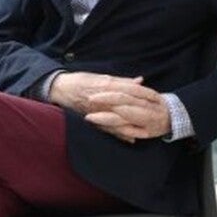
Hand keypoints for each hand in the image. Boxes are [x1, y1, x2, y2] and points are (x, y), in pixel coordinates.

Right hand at [49, 72, 169, 142]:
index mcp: (107, 87)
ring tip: (147, 131)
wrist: (60, 89)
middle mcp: (104, 100)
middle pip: (126, 107)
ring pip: (119, 121)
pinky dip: (120, 134)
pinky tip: (131, 139)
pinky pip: (108, 129)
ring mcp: (98, 112)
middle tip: (156, 117)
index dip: (144, 95)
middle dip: (140, 113)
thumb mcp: (102, 77)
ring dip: (133, 126)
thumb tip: (140, 81)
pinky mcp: (93, 120)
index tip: (156, 99)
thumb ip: (122, 81)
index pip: (129, 91)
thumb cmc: (81, 81)